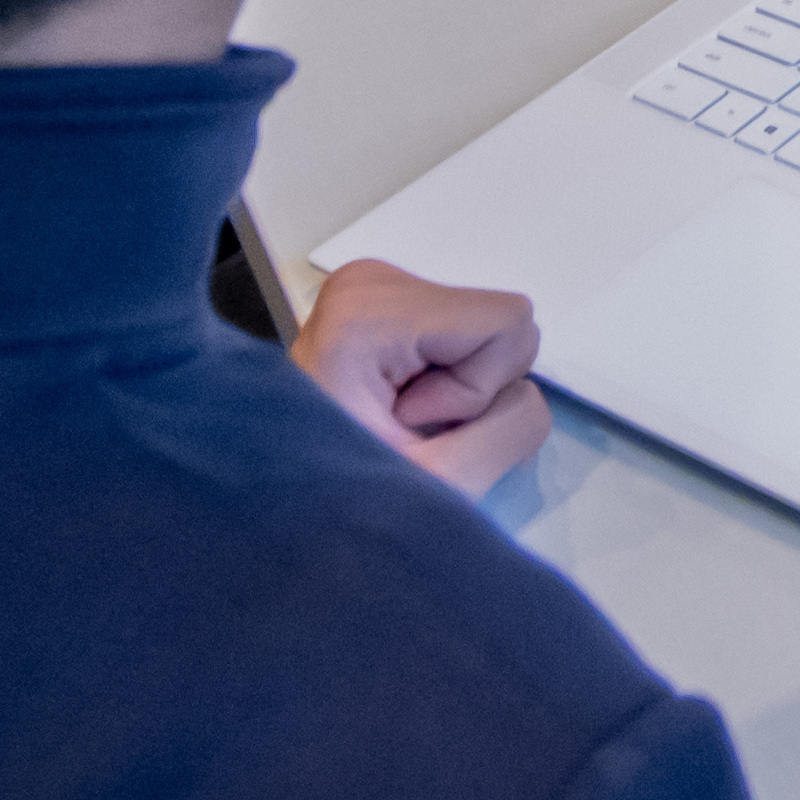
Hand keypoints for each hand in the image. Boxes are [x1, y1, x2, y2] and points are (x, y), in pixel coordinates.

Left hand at [292, 258, 550, 488]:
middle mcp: (368, 282)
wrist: (274, 517)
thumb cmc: (335, 506)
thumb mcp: (441, 487)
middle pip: (497, 323)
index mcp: (369, 310)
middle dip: (468, 390)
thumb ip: (511, 429)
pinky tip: (390, 410)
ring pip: (483, 333)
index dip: (476, 393)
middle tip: (401, 427)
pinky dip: (440, 384)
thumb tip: (525, 395)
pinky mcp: (377, 308)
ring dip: (454, 392)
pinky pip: (460, 338)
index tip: (408, 425)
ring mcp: (370, 290)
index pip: (507, 324)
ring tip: (393, 423)